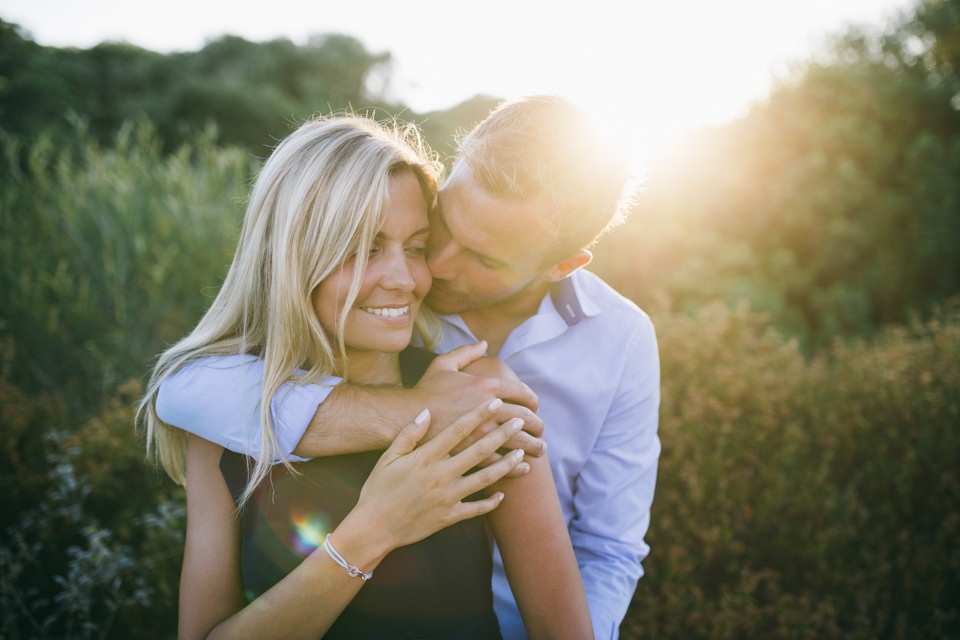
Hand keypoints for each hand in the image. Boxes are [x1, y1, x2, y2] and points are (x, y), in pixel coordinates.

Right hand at [350, 399, 530, 550]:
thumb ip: (409, 434)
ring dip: (507, 465)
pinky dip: (492, 502)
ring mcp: (449, 497)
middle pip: (479, 450)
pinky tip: (503, 495)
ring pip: (486, 478)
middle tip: (520, 422)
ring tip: (522, 454)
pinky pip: (477, 508)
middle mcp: (442, 474)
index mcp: (427, 457)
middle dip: (502, 435)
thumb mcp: (388, 456)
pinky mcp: (450, 516)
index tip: (495, 403)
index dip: (479, 415)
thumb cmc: (378, 489)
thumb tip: (426, 412)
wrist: (374, 528)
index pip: (459, 430)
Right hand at [414, 342, 545, 458]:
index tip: (534, 406)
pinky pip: (500, 464)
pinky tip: (522, 467)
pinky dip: (515, 467)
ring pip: (517, 443)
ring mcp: (480, 435)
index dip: (532, 400)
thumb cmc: (423, 392)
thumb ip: (466, 352)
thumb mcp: (442, 365)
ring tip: (539, 450)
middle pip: (524, 418)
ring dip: (532, 447)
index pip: (521, 392)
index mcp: (484, 386)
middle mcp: (487, 410)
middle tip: (541, 430)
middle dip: (537, 425)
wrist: (401, 419)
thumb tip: (484, 344)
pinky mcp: (471, 453)